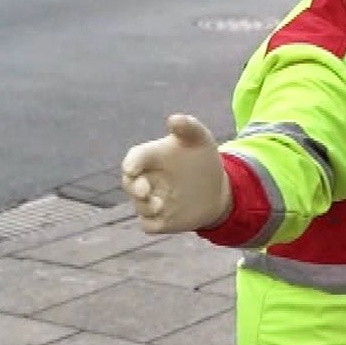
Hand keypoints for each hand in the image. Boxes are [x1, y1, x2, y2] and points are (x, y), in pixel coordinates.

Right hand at [120, 114, 232, 234]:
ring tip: (161, 204)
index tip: (132, 168)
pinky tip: (164, 219)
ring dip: (145, 207)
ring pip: (139, 206)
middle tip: (145, 190)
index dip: (132, 163)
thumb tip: (175, 119)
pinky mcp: (159, 220)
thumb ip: (188, 127)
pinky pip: (148, 225)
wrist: (216, 188)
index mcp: (151, 157)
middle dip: (133, 187)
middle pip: (130, 183)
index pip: (135, 158)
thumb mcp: (200, 140)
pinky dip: (152, 223)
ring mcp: (151, 200)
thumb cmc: (202, 158)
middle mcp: (146, 179)